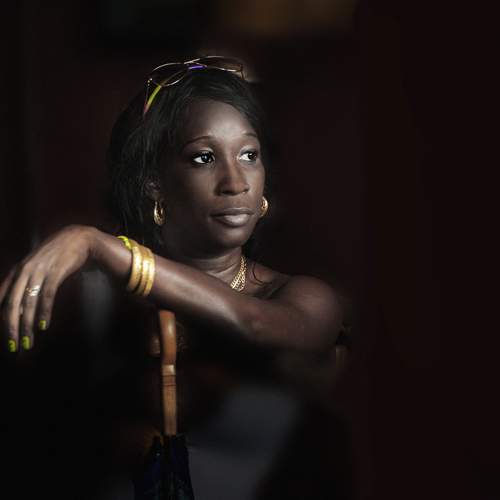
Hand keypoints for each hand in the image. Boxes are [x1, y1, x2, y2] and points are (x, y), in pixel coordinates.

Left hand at [0, 225, 96, 351]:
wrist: (79, 238)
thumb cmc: (57, 254)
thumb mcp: (36, 265)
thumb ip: (26, 282)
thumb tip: (19, 306)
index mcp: (17, 270)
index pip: (1, 296)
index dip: (0, 316)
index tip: (3, 335)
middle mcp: (25, 271)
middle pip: (13, 304)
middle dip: (11, 327)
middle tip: (14, 346)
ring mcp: (40, 271)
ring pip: (29, 303)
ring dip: (28, 325)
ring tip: (28, 341)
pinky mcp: (56, 272)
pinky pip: (47, 296)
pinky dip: (45, 312)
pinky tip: (44, 325)